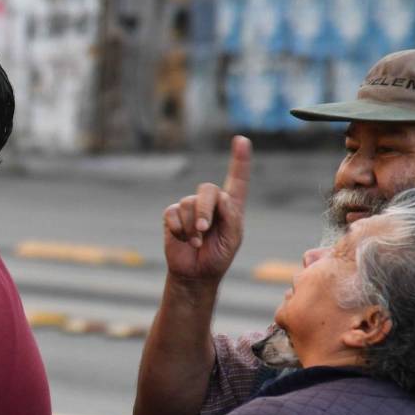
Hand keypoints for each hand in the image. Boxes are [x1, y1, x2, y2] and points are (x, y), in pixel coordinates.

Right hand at [162, 136, 251, 284]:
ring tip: (196, 242)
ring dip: (193, 227)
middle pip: (207, 189)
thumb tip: (220, 197)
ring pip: (189, 204)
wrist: (195, 274)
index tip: (241, 140)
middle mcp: (210, 203)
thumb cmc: (218, 256)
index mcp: (230, 206)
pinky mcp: (173, 216)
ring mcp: (190, 208)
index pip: (237, 178)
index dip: (239, 159)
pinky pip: (173, 214)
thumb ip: (231, 216)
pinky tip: (184, 240)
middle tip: (204, 229)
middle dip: (205, 209)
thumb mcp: (233, 238)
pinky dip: (180, 229)